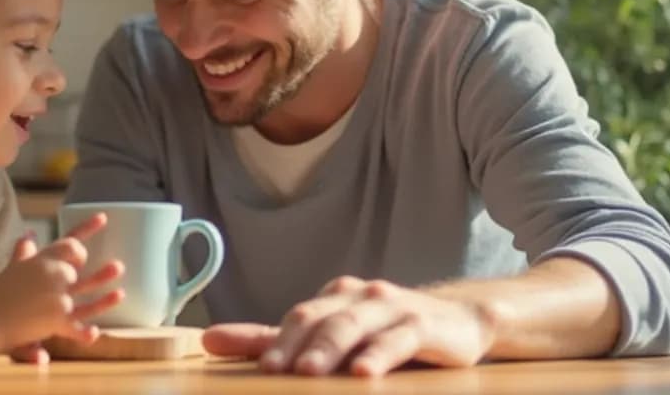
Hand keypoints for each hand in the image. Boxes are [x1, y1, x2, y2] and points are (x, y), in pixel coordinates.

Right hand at [0, 214, 125, 350]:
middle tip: (115, 268)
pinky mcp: (54, 321)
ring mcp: (55, 298)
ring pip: (86, 292)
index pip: (67, 240)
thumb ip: (23, 253)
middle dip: (92, 267)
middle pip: (77, 263)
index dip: (87, 228)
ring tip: (121, 292)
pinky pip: (76, 327)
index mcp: (41, 260)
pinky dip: (85, 332)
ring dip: (105, 292)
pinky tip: (94, 332)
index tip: (104, 217)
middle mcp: (50, 274)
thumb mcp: (11, 269)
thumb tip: (29, 236)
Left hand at [202, 276, 495, 376]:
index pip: (298, 316)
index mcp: (334, 297)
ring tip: (309, 372)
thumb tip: (207, 342)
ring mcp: (393, 308)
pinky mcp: (425, 326)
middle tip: (273, 371)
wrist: (461, 321)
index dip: (272, 339)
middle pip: (321, 318)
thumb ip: (271, 340)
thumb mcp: (331, 334)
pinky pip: (400, 339)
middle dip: (295, 345)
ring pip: (355, 325)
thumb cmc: (386, 331)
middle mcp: (360, 296)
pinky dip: (381, 355)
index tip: (249, 363)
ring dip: (331, 348)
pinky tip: (365, 372)